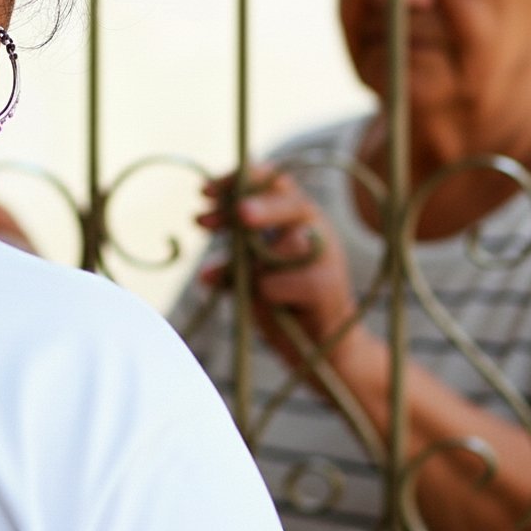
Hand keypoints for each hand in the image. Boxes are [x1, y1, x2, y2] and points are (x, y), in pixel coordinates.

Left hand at [197, 164, 360, 360]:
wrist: (322, 348)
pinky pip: (277, 284)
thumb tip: (206, 274)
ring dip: (252, 267)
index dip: (238, 181)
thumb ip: (234, 266)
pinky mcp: (326, 287)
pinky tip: (275, 307)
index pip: (271, 183)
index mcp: (294, 217)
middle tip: (236, 214)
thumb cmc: (284, 305)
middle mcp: (314, 229)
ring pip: (282, 247)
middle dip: (255, 204)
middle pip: (289, 201)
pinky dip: (264, 295)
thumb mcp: (252, 278)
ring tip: (256, 288)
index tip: (204, 194)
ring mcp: (326, 256)